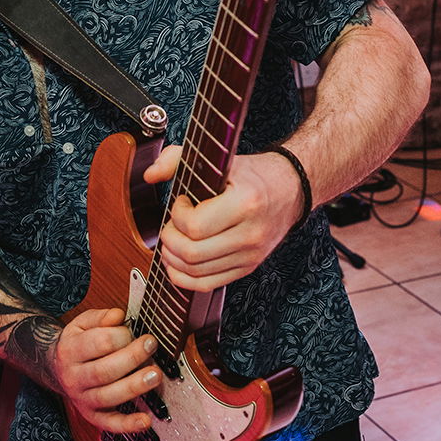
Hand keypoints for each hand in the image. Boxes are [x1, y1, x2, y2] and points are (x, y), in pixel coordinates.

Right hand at [52, 308, 160, 433]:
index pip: (99, 342)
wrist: (55, 368)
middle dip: (133, 357)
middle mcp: (73, 377)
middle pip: (104, 370)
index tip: (134, 331)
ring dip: (135, 386)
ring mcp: (81, 398)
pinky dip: (128, 424)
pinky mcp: (91, 415)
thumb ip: (101, 317)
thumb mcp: (81, 324)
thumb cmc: (76, 344)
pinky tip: (146, 420)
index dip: (121, 335)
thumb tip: (118, 315)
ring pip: (109, 396)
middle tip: (151, 345)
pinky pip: (109, 423)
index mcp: (70, 350)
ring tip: (155, 375)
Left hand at [143, 145, 302, 291]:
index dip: (177, 215)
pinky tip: (177, 261)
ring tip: (174, 239)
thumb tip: (150, 175)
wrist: (289, 189)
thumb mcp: (219, 156)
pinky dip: (183, 278)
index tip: (182, 202)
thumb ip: (177, 158)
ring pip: (196, 272)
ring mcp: (250, 255)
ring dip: (173, 258)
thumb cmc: (251, 174)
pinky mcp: (248, 267)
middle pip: (192, 253)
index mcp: (245, 203)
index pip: (196, 226)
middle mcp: (251, 234)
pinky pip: (207, 285)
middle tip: (173, 224)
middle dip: (170, 239)